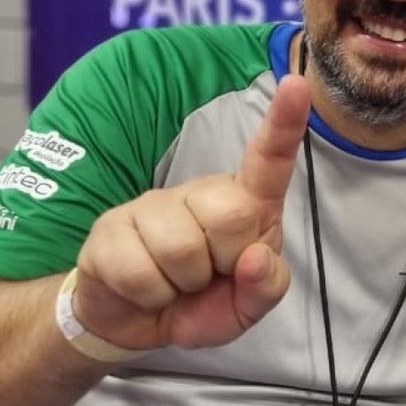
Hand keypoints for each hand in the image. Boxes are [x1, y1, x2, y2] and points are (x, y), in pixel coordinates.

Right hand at [69, 75, 311, 351]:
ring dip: (182, 284)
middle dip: (224, 260)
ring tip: (174, 282)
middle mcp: (198, 193)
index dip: (283, 123)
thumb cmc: (200, 301)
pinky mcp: (109, 228)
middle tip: (208, 274)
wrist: (133, 321)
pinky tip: (146, 289)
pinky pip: (140, 273)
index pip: (268, 160)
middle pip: (232, 214)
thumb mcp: (246, 307)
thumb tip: (254, 257)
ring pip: (182, 249)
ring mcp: (150, 205)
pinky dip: (150, 296)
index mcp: (243, 203)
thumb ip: (266, 286)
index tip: (296, 84)